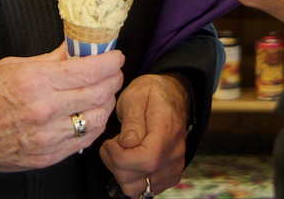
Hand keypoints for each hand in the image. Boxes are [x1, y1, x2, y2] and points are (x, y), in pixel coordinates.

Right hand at [0, 44, 123, 175]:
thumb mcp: (13, 66)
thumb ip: (50, 59)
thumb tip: (75, 48)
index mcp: (36, 81)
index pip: (89, 70)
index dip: (110, 62)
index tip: (115, 56)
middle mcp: (44, 110)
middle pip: (99, 93)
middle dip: (113, 79)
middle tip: (113, 72)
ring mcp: (47, 136)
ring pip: (97, 118)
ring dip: (107, 103)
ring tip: (103, 93)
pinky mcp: (46, 157)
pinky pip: (84, 140)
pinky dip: (94, 125)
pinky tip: (91, 115)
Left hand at [99, 73, 190, 196]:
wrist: (171, 93)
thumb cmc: (150, 93)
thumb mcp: (135, 96)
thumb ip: (132, 121)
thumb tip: (128, 144)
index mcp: (166, 128)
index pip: (146, 159)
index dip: (120, 157)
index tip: (109, 143)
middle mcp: (174, 150)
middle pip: (139, 177)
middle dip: (115, 164)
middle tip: (111, 144)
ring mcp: (174, 163)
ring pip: (141, 188)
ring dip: (123, 173)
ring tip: (121, 152)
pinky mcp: (172, 172)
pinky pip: (149, 189)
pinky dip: (135, 179)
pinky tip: (131, 160)